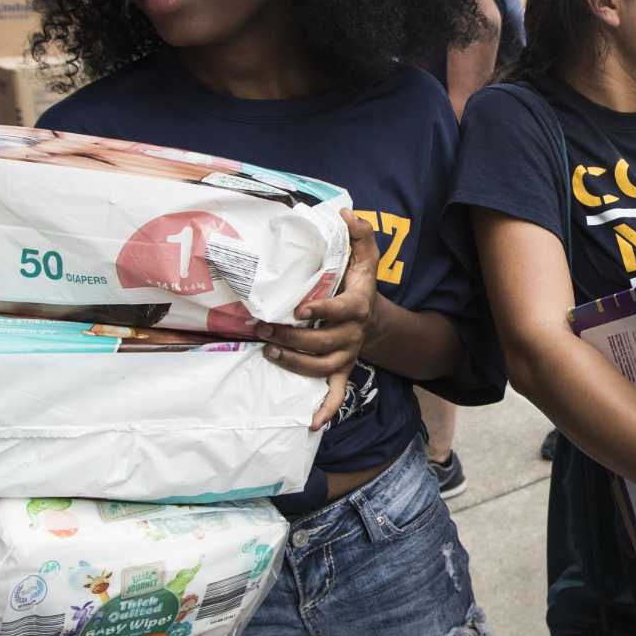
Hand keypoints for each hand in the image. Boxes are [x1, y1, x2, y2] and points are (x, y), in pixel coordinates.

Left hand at [255, 211, 378, 429]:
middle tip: (261, 328)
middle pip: (322, 342)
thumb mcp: (365, 256)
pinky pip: (336, 394)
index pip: (342, 310)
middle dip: (289, 337)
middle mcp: (353, 334)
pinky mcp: (342, 370)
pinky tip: (311, 423)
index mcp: (357, 305)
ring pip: (322, 367)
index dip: (322, 310)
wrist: (373, 317)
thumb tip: (344, 213)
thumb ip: (359, 233)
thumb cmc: (359, 283)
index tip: (298, 308)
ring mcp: (347, 354)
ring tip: (269, 351)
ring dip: (295, 363)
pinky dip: (325, 410)